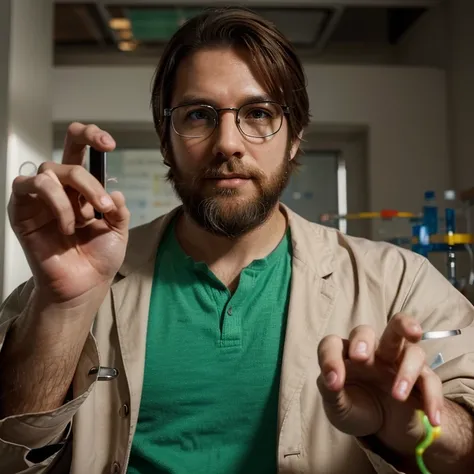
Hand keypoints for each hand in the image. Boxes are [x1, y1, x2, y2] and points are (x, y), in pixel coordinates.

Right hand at [8, 122, 129, 303]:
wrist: (84, 286)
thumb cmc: (99, 258)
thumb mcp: (118, 231)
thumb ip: (119, 209)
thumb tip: (115, 191)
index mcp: (82, 189)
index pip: (79, 150)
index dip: (90, 137)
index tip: (109, 144)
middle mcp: (60, 190)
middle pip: (67, 160)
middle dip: (89, 179)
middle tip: (104, 206)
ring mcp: (40, 200)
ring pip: (49, 171)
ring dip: (73, 194)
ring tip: (86, 221)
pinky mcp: (22, 211)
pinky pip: (32, 188)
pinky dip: (56, 204)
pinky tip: (67, 227)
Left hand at [316, 314, 443, 455]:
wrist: (380, 426)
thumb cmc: (354, 407)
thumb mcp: (336, 405)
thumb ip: (330, 391)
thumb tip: (332, 381)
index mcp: (348, 353)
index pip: (334, 343)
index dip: (331, 358)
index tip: (333, 382)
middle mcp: (376, 351)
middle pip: (388, 327)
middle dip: (384, 334)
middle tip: (364, 357)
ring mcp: (399, 362)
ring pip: (412, 351)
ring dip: (406, 372)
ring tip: (397, 396)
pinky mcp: (420, 380)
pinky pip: (431, 380)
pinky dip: (432, 398)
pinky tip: (431, 417)